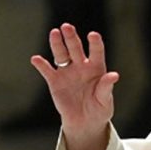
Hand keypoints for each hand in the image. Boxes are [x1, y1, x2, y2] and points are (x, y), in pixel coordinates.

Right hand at [31, 23, 119, 149]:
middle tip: (67, 27)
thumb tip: (114, 75)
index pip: (96, 52)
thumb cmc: (100, 109)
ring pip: (61, 54)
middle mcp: (81, 66)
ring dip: (57, 44)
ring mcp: (67, 72)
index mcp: (97, 68)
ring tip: (54, 33)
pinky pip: (47, 71)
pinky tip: (36, 59)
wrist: (86, 122)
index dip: (95, 43)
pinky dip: (41, 65)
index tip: (93, 35)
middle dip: (71, 38)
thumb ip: (107, 86)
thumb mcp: (106, 99)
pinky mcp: (55, 82)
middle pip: (76, 48)